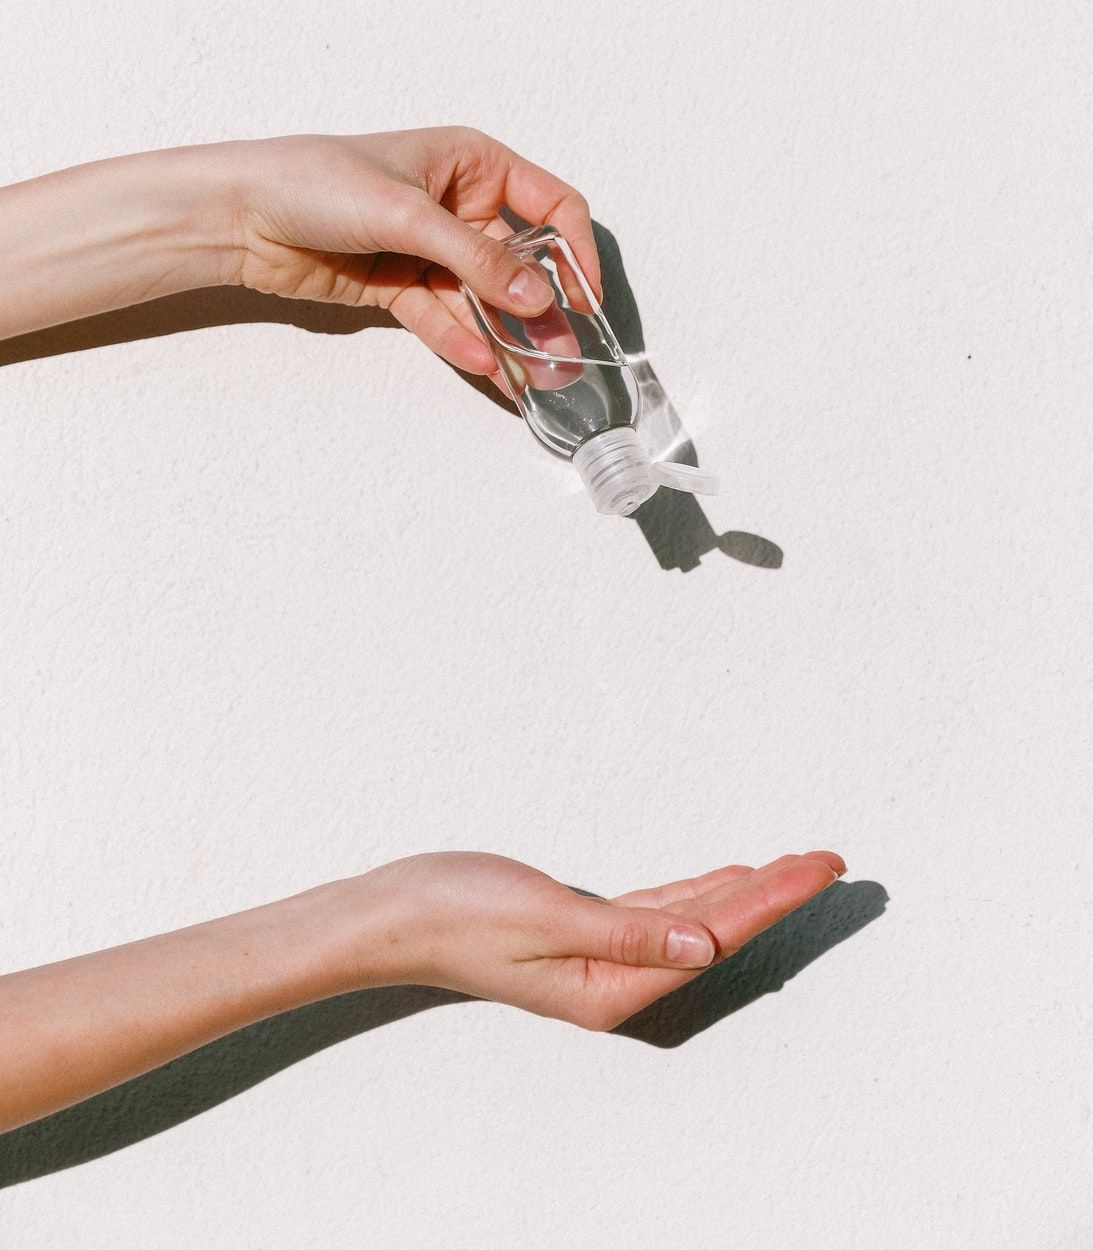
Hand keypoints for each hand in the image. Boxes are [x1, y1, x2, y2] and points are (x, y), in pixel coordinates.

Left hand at [223, 127, 600, 377]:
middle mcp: (458, 207)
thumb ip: (477, 258)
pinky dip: (462, 344)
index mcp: (471, 164)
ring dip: (507, 340)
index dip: (575, 253)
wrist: (243, 216)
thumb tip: (538, 298)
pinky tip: (485, 367)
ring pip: (483, 302)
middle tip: (562, 358)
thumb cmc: (317, 182)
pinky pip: (445, 320)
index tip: (586, 300)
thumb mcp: (408, 213)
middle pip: (519, 266)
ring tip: (531, 378)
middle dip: (541, 313)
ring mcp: (431, 252)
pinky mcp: (402, 288)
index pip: (549, 207)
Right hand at [359, 849, 845, 1031]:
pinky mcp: (584, 929)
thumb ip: (629, 933)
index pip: (712, 939)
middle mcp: (614, 979)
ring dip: (743, 892)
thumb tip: (706, 947)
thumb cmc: (457, 914)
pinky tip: (725, 877)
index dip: (770, 901)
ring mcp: (601, 956)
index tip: (817, 868)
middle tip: (828, 860)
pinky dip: (697, 892)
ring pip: (691, 920)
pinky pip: (659, 911)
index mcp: (609, 987)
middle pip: (713, 932)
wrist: (394, 911)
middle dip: (773, 895)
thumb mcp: (545, 919)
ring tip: (794, 866)